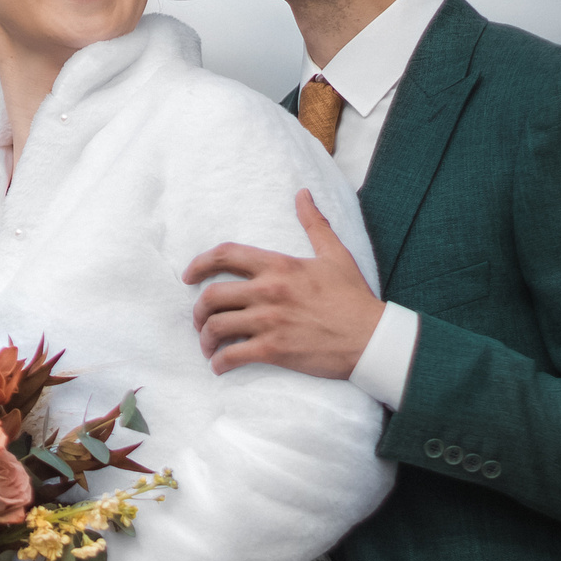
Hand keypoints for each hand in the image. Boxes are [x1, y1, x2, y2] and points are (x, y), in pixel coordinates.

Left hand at [181, 190, 383, 378]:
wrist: (372, 339)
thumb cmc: (354, 298)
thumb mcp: (335, 255)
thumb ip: (314, 224)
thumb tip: (302, 194)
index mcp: (279, 266)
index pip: (226, 255)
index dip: (199, 264)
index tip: (188, 276)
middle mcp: (268, 291)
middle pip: (212, 296)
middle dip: (198, 310)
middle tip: (200, 320)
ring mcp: (269, 321)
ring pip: (216, 327)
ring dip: (205, 339)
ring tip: (209, 346)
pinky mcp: (274, 350)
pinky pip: (232, 356)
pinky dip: (220, 363)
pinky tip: (220, 366)